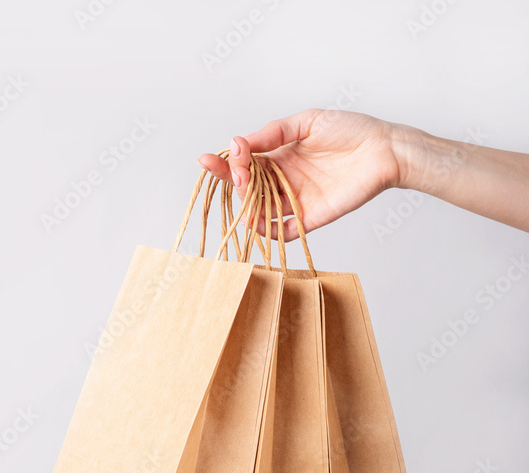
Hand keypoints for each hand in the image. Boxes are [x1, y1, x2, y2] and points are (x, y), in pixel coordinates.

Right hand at [199, 109, 406, 240]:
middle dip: (234, 179)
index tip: (209, 159)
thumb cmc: (350, 130)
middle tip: (238, 170)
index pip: (243, 164)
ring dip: (245, 203)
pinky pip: (283, 230)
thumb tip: (239, 142)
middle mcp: (282, 180)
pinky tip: (256, 221)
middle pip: (245, 187)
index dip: (224, 163)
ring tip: (245, 188)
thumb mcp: (306, 122)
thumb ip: (273, 133)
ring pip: (259, 209)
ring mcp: (295, 200)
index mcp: (277, 156)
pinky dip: (267, 231)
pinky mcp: (310, 217)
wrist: (384, 149)